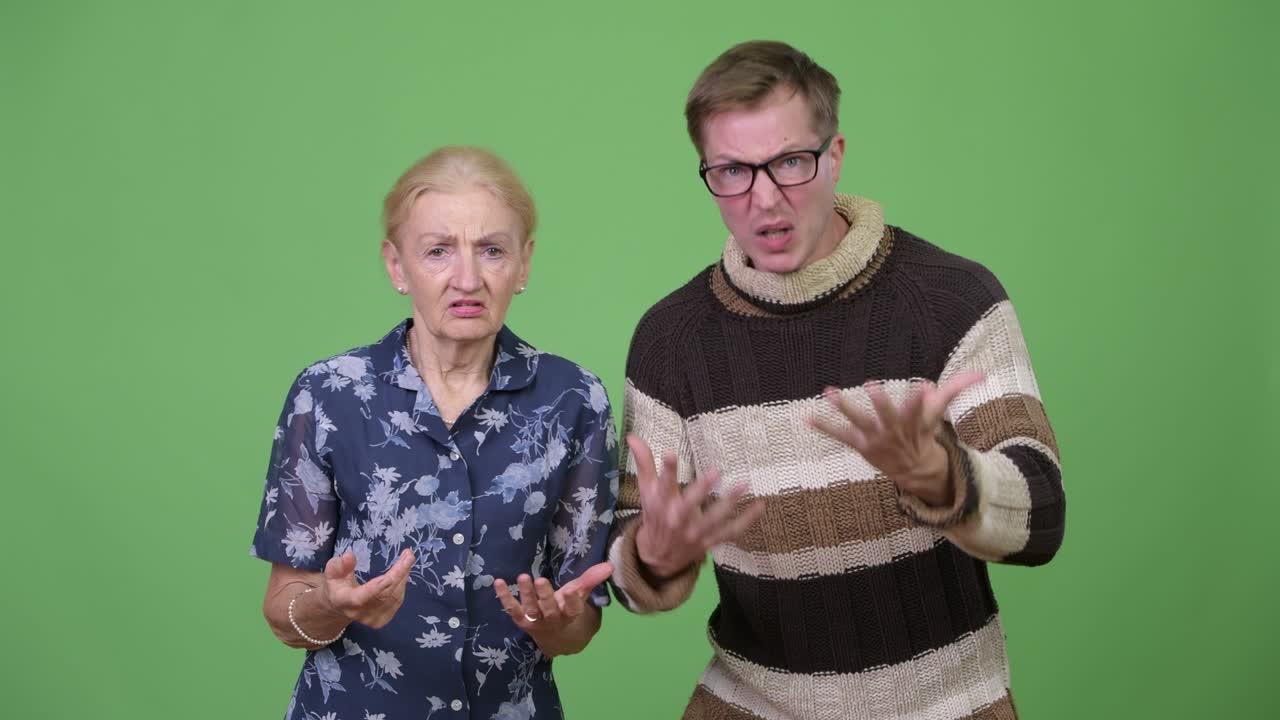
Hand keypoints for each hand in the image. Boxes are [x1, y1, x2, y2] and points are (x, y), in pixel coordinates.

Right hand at [317, 548, 414, 628]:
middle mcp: (358, 613)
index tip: (389, 578)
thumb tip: (349, 556)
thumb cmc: (338, 584)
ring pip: (394, 596)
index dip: (375, 588)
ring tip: (406, 558)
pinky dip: (402, 584)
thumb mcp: (333, 571)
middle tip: (408, 554)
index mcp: (344, 601)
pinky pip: (397, 600)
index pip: (360, 598)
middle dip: (398, 573)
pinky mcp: (382, 620)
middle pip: (384, 594)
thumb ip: (339, 565)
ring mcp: (372, 619)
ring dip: (403, 576)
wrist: (341, 606)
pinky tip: (402, 573)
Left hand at [494, 562, 612, 656]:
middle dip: (545, 596)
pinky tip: (498, 582)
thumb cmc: (569, 611)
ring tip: (523, 577)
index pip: (573, 608)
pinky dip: (505, 597)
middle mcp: (553, 620)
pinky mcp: (521, 620)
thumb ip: (591, 580)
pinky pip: (512, 609)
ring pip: (530, 610)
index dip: (572, 600)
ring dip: (526, 595)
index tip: (572, 589)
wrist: (557, 640)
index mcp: (571, 614)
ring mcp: (536, 621)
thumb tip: (609, 565)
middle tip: (541, 581)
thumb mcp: (582, 597)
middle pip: (549, 610)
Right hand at [627, 434, 763, 578]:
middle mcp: (676, 519)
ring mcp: (694, 533)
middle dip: (702, 489)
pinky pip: (730, 532)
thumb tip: (632, 435)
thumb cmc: (654, 516)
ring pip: (713, 519)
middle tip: (716, 470)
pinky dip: (747, 520)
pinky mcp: (709, 542)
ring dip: (729, 503)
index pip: (662, 484)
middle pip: (689, 504)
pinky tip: (760, 505)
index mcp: (660, 504)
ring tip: (744, 484)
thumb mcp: (646, 490)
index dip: (666, 469)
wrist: (657, 558)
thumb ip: (643, 462)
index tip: (670, 453)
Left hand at [808, 372, 983, 506]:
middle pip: (888, 416)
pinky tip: (805, 418)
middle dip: (881, 403)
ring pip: (860, 423)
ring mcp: (875, 439)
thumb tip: (982, 375)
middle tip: (872, 384)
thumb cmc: (924, 433)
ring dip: (845, 408)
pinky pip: (840, 435)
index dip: (920, 399)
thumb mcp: (940, 412)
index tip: (922, 385)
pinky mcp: (860, 445)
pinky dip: (823, 426)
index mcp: (914, 422)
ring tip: (829, 393)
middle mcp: (894, 432)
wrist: (913, 469)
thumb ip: (958, 389)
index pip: (920, 409)